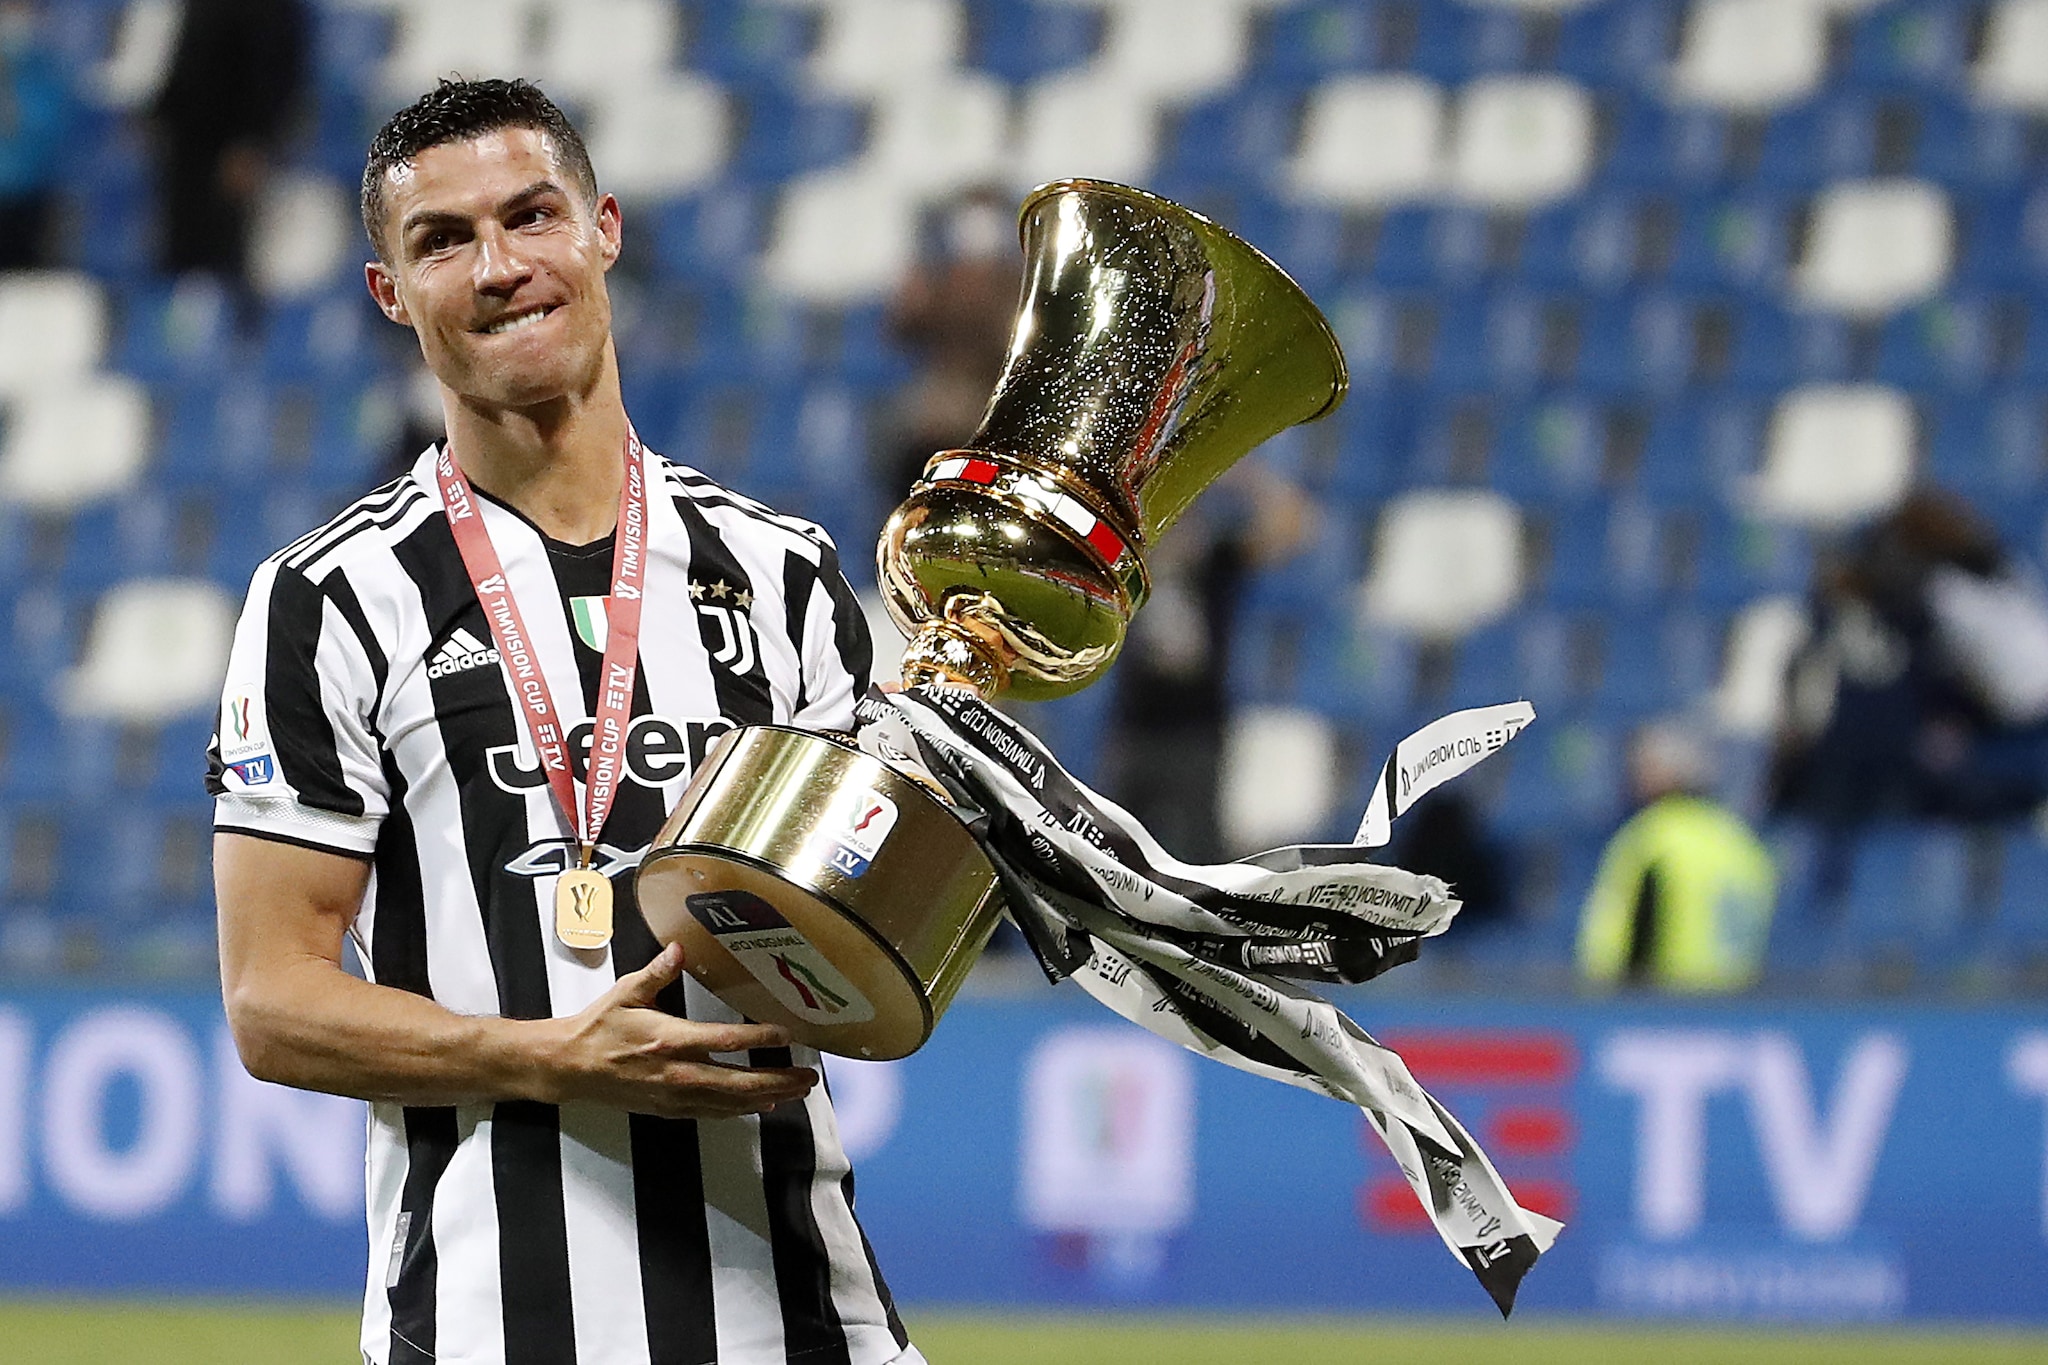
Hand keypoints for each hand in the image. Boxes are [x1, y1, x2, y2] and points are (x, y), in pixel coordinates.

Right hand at [543, 943, 816, 1118]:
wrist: (570, 1066)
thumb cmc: (598, 1026)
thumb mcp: (627, 991)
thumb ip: (658, 972)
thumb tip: (680, 948)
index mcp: (670, 1039)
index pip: (725, 1041)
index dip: (760, 1039)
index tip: (788, 1034)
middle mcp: (677, 1072)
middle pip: (738, 1082)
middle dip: (778, 1079)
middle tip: (809, 1077)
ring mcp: (674, 1095)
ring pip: (729, 1103)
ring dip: (767, 1096)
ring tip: (797, 1091)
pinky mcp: (668, 1109)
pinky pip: (712, 1113)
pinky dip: (739, 1110)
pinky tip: (760, 1105)